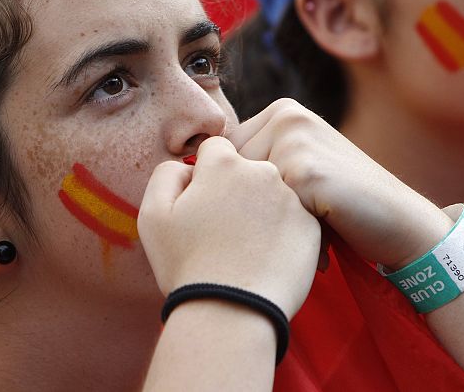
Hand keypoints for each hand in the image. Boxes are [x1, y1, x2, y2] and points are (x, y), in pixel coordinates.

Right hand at [138, 136, 320, 317]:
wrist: (232, 312)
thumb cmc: (186, 264)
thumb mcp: (153, 214)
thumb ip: (167, 174)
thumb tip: (188, 166)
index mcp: (224, 164)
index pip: (216, 150)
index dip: (205, 174)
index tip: (201, 204)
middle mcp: (263, 173)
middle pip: (246, 169)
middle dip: (234, 190)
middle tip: (221, 231)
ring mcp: (291, 200)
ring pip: (271, 194)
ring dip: (259, 210)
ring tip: (243, 249)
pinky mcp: (311, 228)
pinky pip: (292, 220)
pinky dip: (280, 232)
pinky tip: (263, 258)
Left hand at [227, 99, 452, 268]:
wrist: (399, 222)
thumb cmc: (340, 202)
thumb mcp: (295, 168)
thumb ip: (257, 161)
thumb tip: (191, 173)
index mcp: (281, 111)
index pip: (224, 154)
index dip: (240, 192)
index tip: (277, 207)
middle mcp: (287, 115)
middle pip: (229, 172)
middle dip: (253, 206)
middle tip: (295, 219)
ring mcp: (296, 138)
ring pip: (246, 191)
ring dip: (268, 220)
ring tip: (306, 225)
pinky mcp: (304, 168)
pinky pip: (268, 207)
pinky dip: (287, 231)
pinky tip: (316, 234)